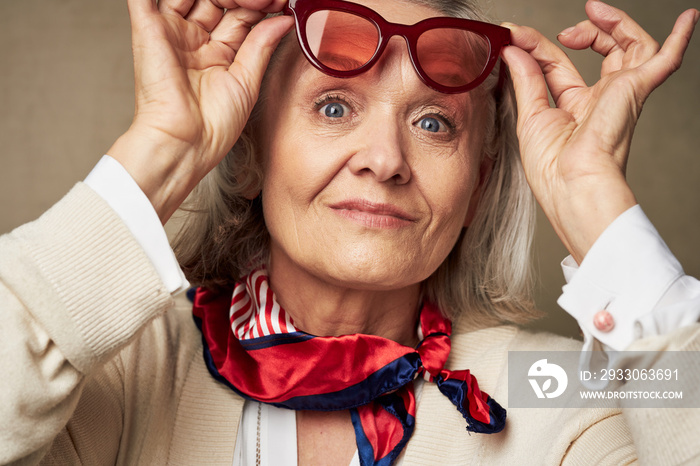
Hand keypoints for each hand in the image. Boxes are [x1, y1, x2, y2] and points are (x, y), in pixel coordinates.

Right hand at [108, 0, 292, 221]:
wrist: (186, 143)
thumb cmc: (212, 126)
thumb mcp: (247, 82)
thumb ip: (262, 45)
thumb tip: (283, 18)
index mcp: (216, 52)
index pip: (239, 13)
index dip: (260, 5)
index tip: (281, 3)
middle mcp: (193, 39)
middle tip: (267, 1)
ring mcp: (171, 31)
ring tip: (248, 1)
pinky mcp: (147, 27)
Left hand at [501, 0, 697, 262]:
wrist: (572, 183)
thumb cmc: (552, 168)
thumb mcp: (530, 115)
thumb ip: (525, 78)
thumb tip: (514, 48)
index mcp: (575, 109)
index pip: (559, 65)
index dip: (538, 46)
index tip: (516, 35)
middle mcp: (601, 100)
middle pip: (602, 51)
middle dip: (582, 31)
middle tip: (562, 29)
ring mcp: (620, 94)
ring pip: (631, 46)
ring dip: (613, 24)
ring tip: (593, 13)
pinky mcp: (636, 91)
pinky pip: (666, 60)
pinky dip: (679, 38)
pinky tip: (688, 18)